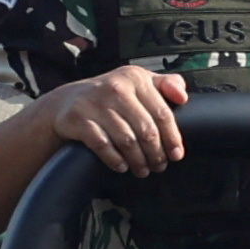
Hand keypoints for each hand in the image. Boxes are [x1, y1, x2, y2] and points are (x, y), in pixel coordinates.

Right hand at [42, 60, 190, 174]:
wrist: (67, 102)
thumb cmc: (112, 96)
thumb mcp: (139, 82)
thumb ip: (166, 85)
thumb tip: (183, 96)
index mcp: (135, 78)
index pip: (162, 114)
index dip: (172, 138)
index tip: (176, 155)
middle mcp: (115, 87)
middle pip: (146, 130)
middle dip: (156, 154)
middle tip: (158, 166)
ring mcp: (95, 103)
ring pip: (127, 141)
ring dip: (138, 161)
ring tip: (143, 170)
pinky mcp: (78, 118)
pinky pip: (103, 146)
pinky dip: (115, 160)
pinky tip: (122, 166)